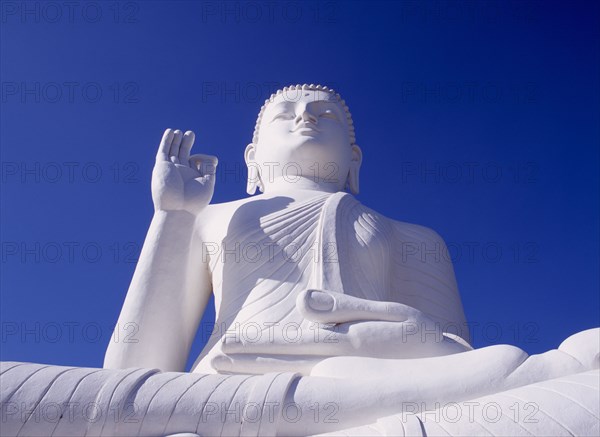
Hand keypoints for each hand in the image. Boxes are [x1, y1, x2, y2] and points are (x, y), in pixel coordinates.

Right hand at [151, 128, 217, 214]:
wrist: (178, 209)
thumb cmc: (194, 201)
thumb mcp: (207, 183)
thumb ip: (209, 168)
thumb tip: (211, 158)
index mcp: (193, 177)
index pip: (198, 162)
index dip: (204, 158)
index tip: (211, 161)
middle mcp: (181, 172)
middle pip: (183, 153)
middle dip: (187, 143)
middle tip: (190, 134)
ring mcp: (171, 168)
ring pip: (173, 150)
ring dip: (176, 140)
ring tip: (180, 132)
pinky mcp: (161, 166)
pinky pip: (163, 151)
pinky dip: (166, 141)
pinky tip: (170, 132)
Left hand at [212, 290, 469, 373]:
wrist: (452, 373)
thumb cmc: (422, 339)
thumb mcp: (391, 315)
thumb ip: (345, 308)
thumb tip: (301, 300)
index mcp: (345, 344)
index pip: (291, 345)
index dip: (256, 346)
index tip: (225, 346)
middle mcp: (338, 365)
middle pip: (283, 364)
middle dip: (247, 363)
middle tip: (214, 362)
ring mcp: (341, 378)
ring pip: (290, 376)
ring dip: (257, 374)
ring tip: (226, 369)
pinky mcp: (348, 385)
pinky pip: (308, 386)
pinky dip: (281, 385)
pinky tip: (263, 385)